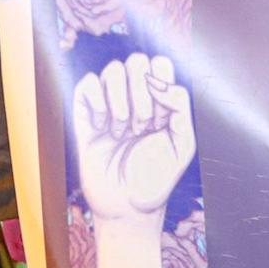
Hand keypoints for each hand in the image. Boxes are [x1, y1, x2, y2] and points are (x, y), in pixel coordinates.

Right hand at [73, 53, 194, 223]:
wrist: (126, 207)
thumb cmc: (157, 178)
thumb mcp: (183, 145)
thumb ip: (181, 108)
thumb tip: (160, 83)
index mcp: (160, 99)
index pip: (161, 62)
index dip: (162, 84)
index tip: (161, 119)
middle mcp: (135, 96)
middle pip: (137, 60)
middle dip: (142, 95)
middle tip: (142, 128)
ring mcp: (109, 103)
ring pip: (113, 68)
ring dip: (121, 102)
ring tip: (123, 132)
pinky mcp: (85, 114)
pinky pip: (87, 83)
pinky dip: (98, 104)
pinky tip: (102, 128)